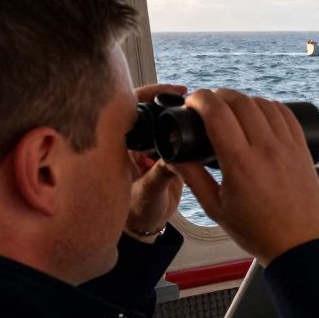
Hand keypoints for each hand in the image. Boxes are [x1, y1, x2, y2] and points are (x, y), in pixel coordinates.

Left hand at [124, 83, 186, 242]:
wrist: (147, 226)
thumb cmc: (137, 212)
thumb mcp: (147, 193)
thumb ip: (160, 175)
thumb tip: (176, 156)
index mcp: (119, 145)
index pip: (130, 108)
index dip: (150, 94)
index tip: (173, 91)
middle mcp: (133, 141)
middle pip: (148, 108)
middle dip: (167, 99)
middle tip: (187, 96)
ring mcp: (149, 146)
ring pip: (162, 120)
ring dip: (178, 113)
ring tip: (197, 109)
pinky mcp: (165, 154)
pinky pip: (175, 135)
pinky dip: (186, 128)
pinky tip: (200, 126)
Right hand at [171, 89, 318, 264]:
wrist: (299, 244)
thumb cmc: (260, 232)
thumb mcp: (216, 208)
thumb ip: (193, 178)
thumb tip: (175, 156)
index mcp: (240, 163)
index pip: (217, 112)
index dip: (200, 99)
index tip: (192, 102)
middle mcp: (266, 150)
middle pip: (240, 101)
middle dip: (218, 96)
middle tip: (208, 105)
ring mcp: (287, 147)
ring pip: (263, 103)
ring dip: (243, 100)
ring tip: (231, 110)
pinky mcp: (302, 149)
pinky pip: (285, 114)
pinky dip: (269, 107)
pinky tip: (259, 113)